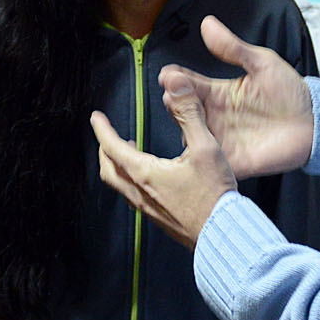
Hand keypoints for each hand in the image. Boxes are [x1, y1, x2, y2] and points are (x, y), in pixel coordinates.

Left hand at [92, 84, 235, 248]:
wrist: (223, 233)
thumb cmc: (214, 195)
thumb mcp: (206, 147)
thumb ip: (189, 114)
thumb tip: (175, 86)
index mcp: (145, 173)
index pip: (112, 147)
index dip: (102, 130)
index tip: (96, 118)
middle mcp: (140, 192)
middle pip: (108, 168)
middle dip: (105, 148)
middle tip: (108, 134)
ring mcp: (147, 208)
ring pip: (119, 184)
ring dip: (117, 165)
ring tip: (129, 151)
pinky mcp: (158, 217)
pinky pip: (133, 196)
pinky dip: (130, 179)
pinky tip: (149, 176)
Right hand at [156, 16, 314, 178]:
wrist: (315, 122)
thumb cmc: (290, 92)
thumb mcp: (262, 63)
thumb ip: (233, 48)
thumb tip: (208, 24)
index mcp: (218, 93)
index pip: (187, 84)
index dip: (175, 79)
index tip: (169, 74)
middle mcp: (214, 116)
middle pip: (182, 110)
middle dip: (175, 101)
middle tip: (173, 94)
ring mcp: (221, 140)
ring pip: (190, 135)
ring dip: (184, 127)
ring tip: (183, 117)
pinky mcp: (232, 160)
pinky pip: (209, 162)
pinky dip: (198, 157)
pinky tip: (196, 146)